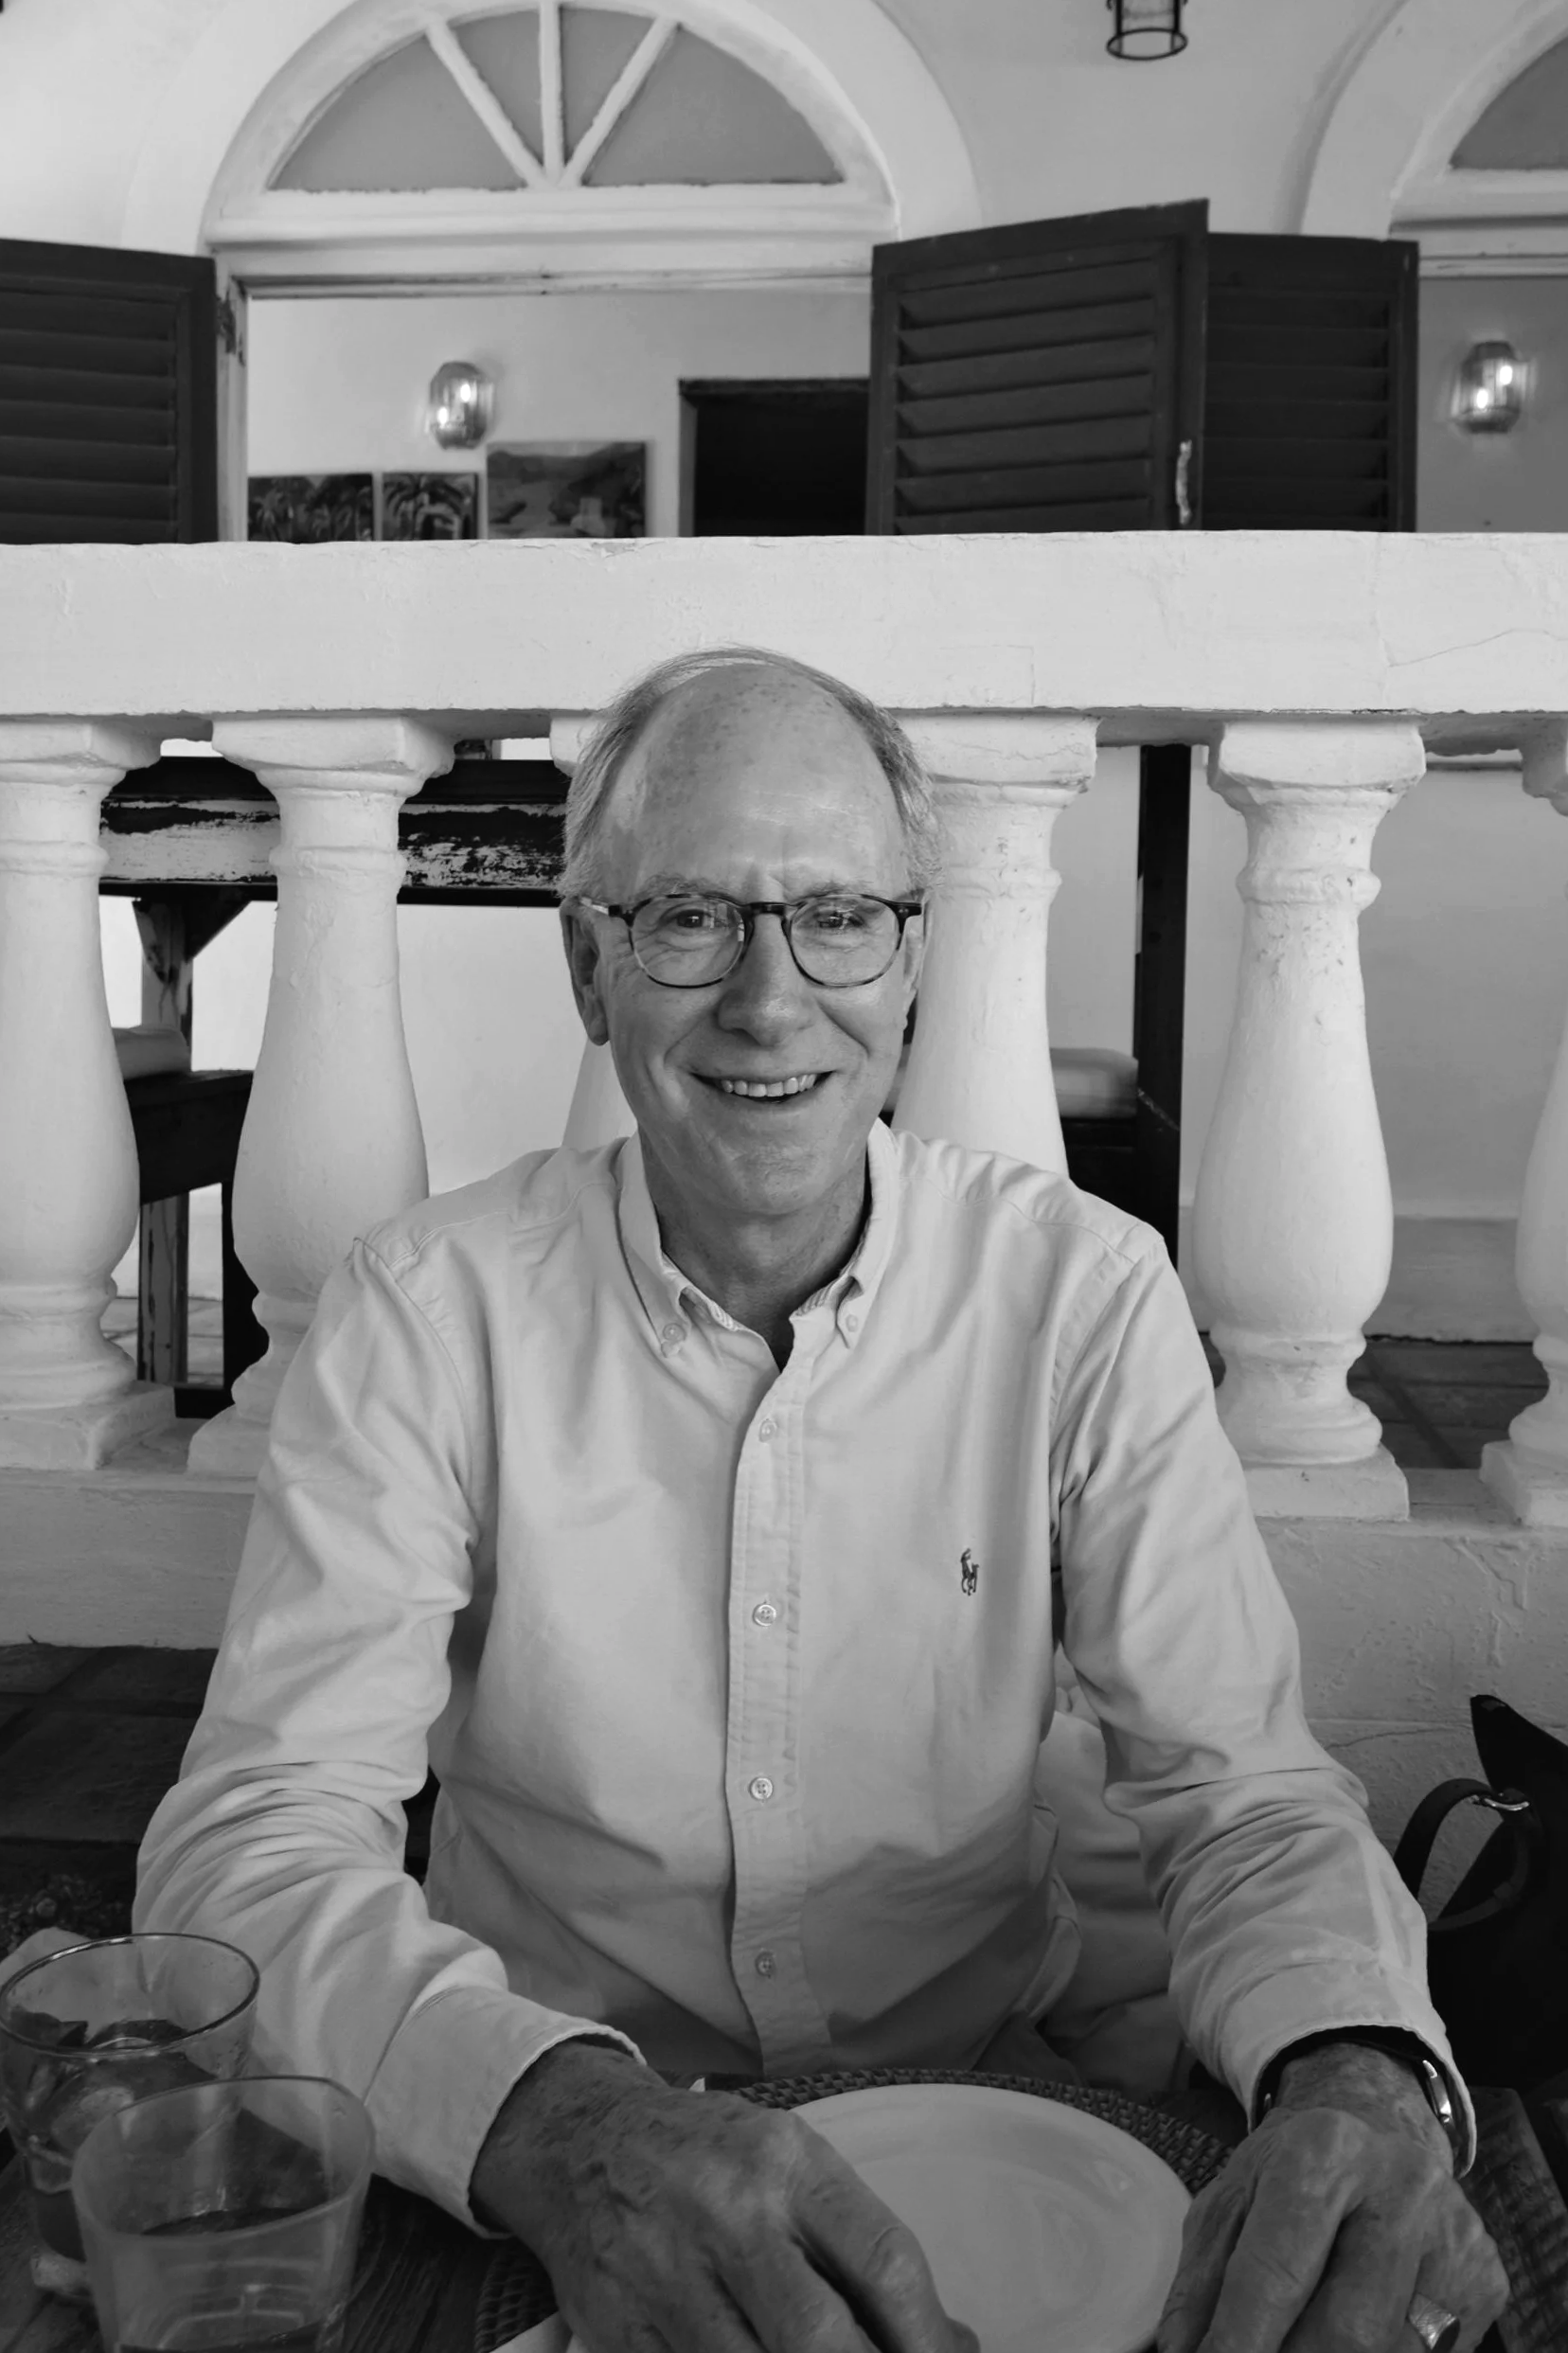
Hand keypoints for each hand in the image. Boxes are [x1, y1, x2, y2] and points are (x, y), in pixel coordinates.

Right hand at [471, 2042, 977, 2352]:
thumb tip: (950, 2338)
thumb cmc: (706, 2155)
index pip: (882, 2261)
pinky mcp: (623, 2331)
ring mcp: (669, 2278)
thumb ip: (858, 2243)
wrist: (582, 2142)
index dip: (928, 2336)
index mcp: (784, 2163)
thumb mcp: (790, 2162)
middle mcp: (728, 2215)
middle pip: (821, 2339)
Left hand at [1156, 2043, 1507, 2351]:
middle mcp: (1401, 2186)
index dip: (1238, 2345)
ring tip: (1298, 2347)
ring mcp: (1454, 2235)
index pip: (1276, 2274)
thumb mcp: (1232, 2200)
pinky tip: (1349, 2343)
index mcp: (1324, 2152)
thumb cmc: (1292, 2172)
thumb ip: (1201, 2282)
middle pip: (1346, 2331)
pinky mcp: (1486, 2279)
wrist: (1379, 2124)